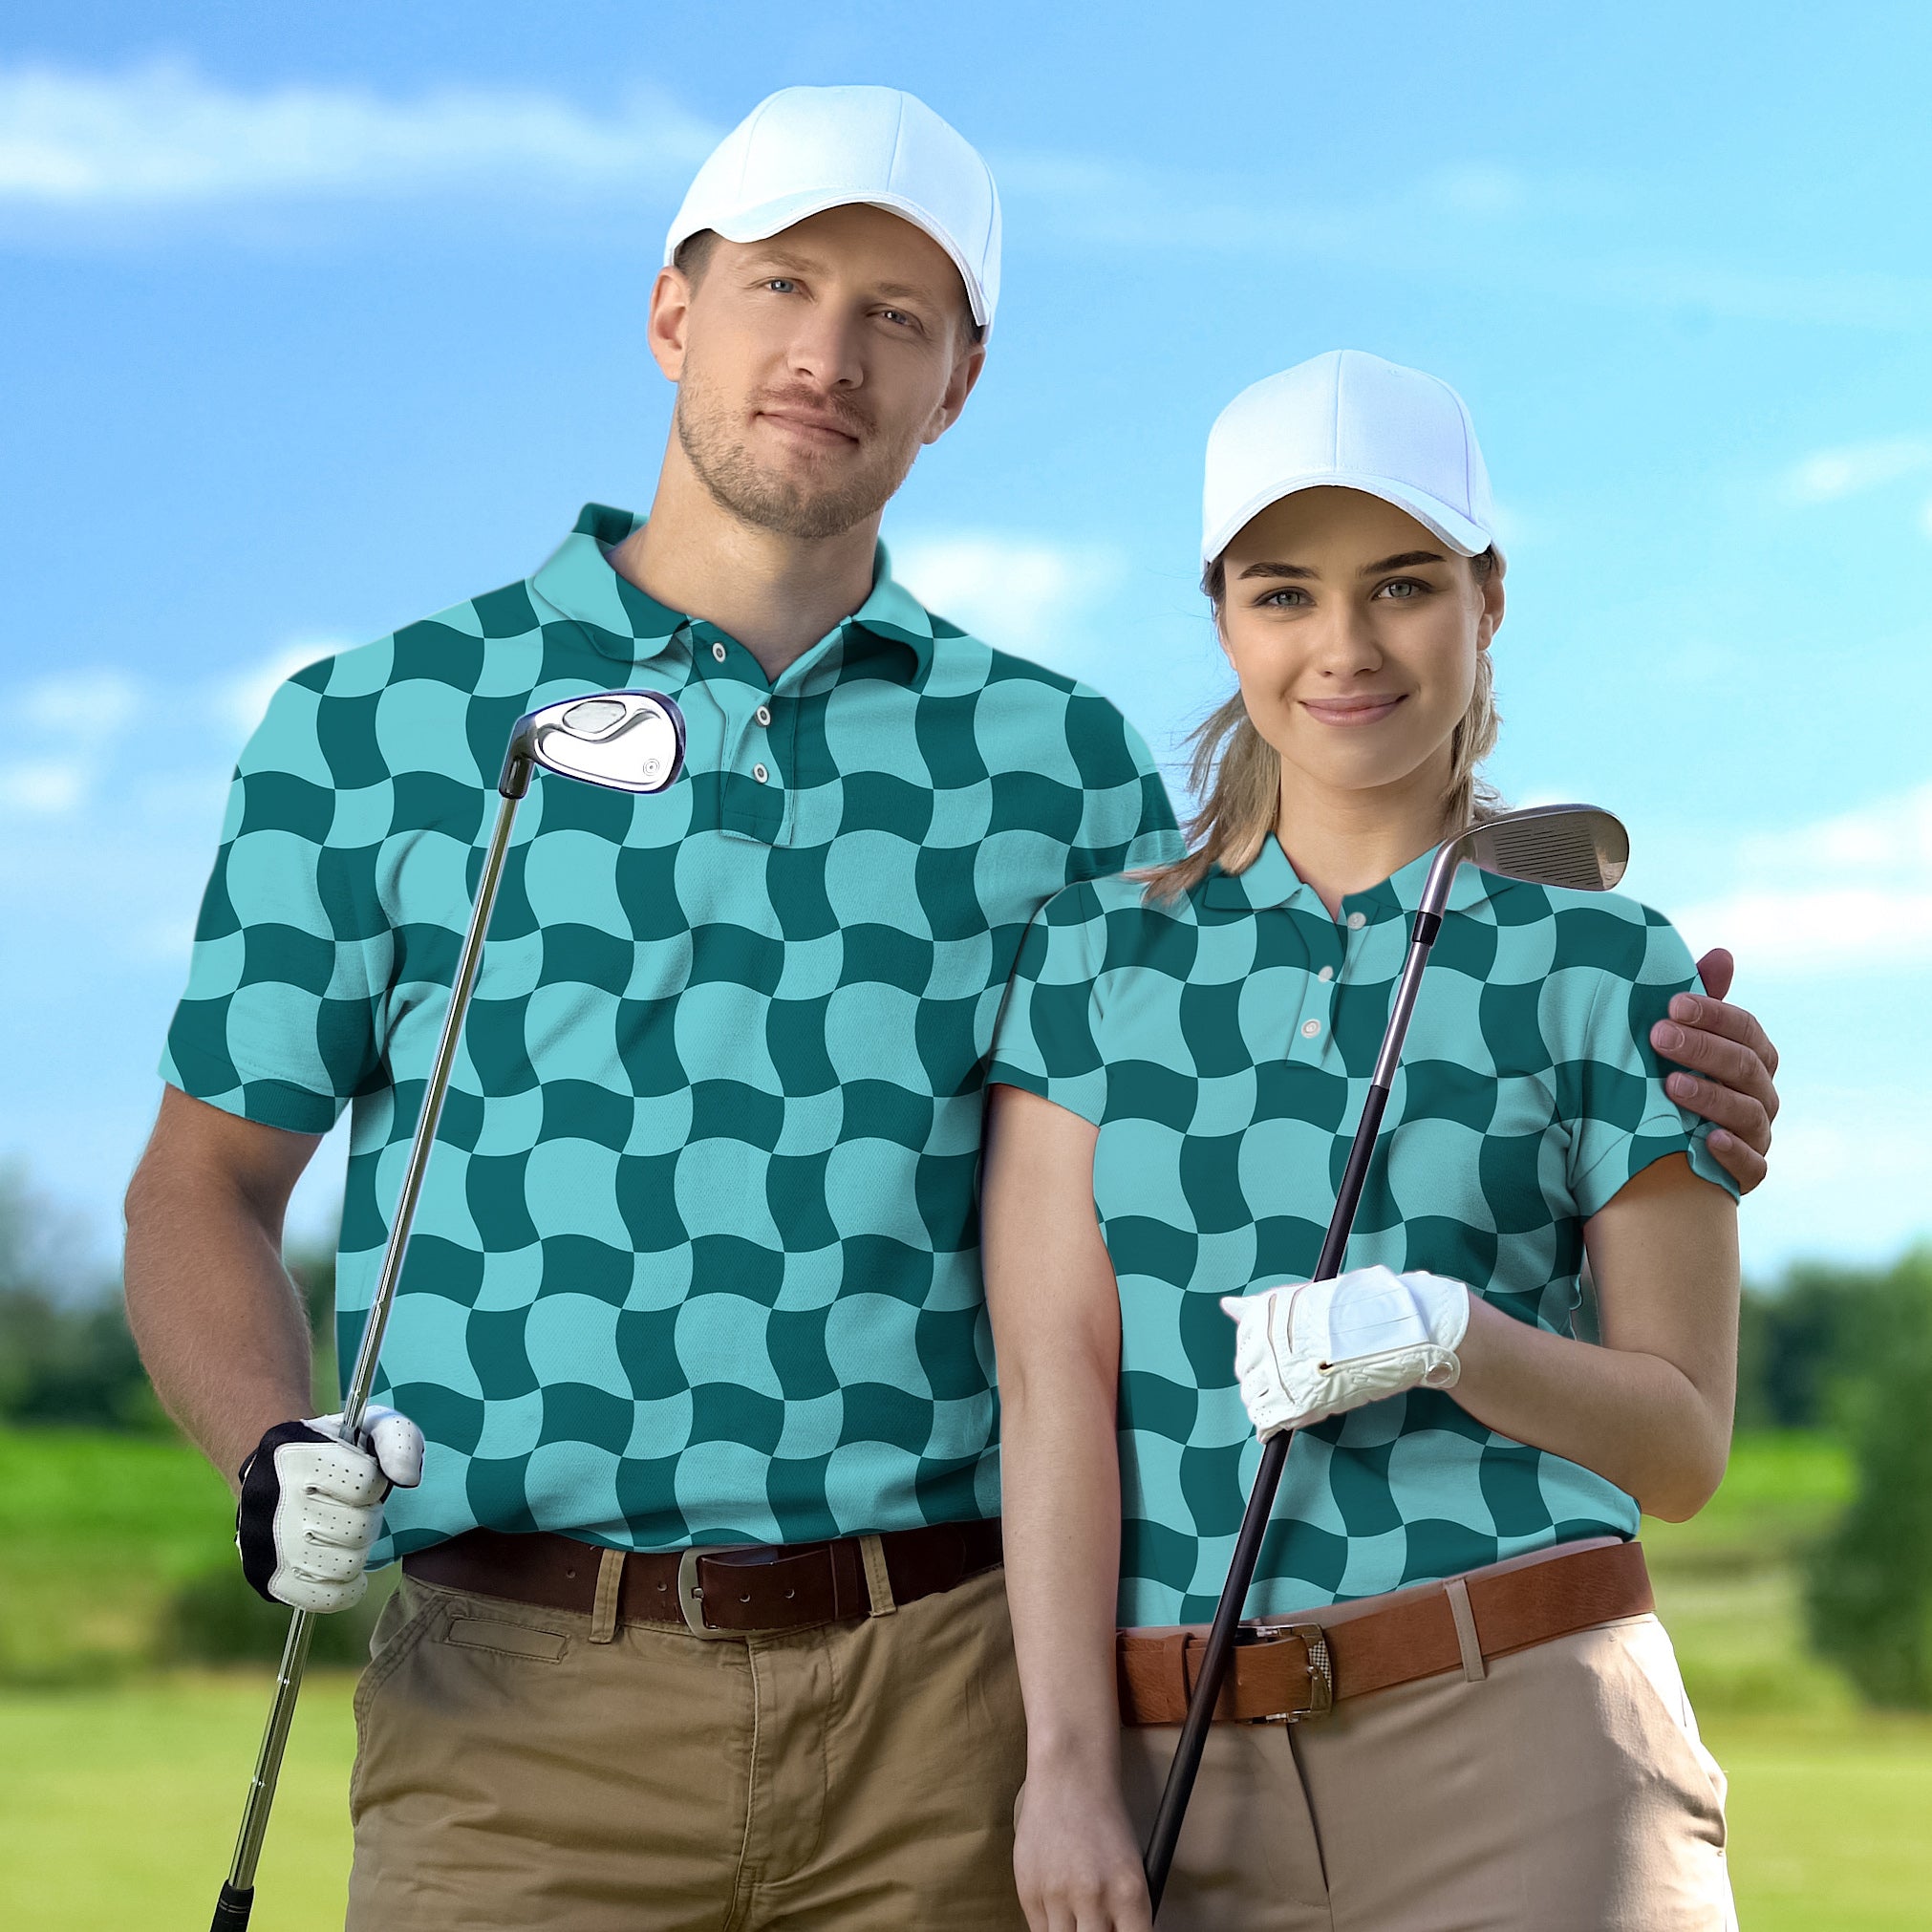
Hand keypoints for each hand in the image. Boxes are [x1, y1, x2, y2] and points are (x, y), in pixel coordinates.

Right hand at [235, 1406, 423, 1611]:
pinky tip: (343, 1564)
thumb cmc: (335, 1449)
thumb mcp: (371, 1426)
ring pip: (345, 1566)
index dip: (375, 1483)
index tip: (363, 1478)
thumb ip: (400, 1441)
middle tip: (353, 1508)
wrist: (271, 1470)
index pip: (365, 1485)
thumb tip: (408, 1479)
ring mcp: (266, 1545)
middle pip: (358, 1529)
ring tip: (344, 1534)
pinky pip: (325, 1599)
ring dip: (356, 1551)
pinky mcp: (266, 1578)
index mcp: (298, 1456)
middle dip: (368, 1517)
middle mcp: (274, 1502)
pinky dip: (345, 1588)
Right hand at [1014, 1769, 1152, 1931]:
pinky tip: (1059, 1907)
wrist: (1068, 1778)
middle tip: (1096, 1925)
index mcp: (1129, 1892)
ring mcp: (1057, 1895)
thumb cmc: (1104, 1821)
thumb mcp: (1131, 1868)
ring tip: (1078, 1916)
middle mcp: (1094, 1897)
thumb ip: (1125, 1912)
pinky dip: (1052, 1927)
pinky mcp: (1028, 1891)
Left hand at [1222, 1266, 1470, 1438]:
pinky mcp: (1299, 1401)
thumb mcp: (1306, 1301)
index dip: (1260, 1356)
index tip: (1279, 1360)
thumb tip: (1226, 1304)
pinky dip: (1270, 1426)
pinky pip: (1269, 1420)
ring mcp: (1282, 1372)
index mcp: (1268, 1312)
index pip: (1245, 1343)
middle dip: (1261, 1380)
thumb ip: (1264, 1308)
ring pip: (1254, 1398)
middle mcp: (1268, 1340)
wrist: (1399, 1329)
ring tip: (1293, 1399)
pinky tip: (1278, 1426)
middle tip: (1290, 1382)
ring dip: (1267, 1403)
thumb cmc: (1358, 1311)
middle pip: (1246, 1372)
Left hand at [1651, 948, 1779, 1193]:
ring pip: (1748, 1113)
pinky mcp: (1748, 1173)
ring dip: (1711, 1097)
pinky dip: (1733, 1153)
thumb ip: (1701, 1002)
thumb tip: (1722, 954)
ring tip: (1671, 1085)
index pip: (1746, 1029)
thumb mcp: (1681, 1039)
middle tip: (1658, 1036)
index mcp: (1752, 1057)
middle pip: (1745, 1067)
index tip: (1672, 1004)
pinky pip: (1752, 1166)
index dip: (1714, 1015)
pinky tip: (1708, 1139)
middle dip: (1703, 1049)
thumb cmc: (1673, 1077)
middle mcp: (1762, 1094)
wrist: (1661, 1149)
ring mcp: (1758, 1134)